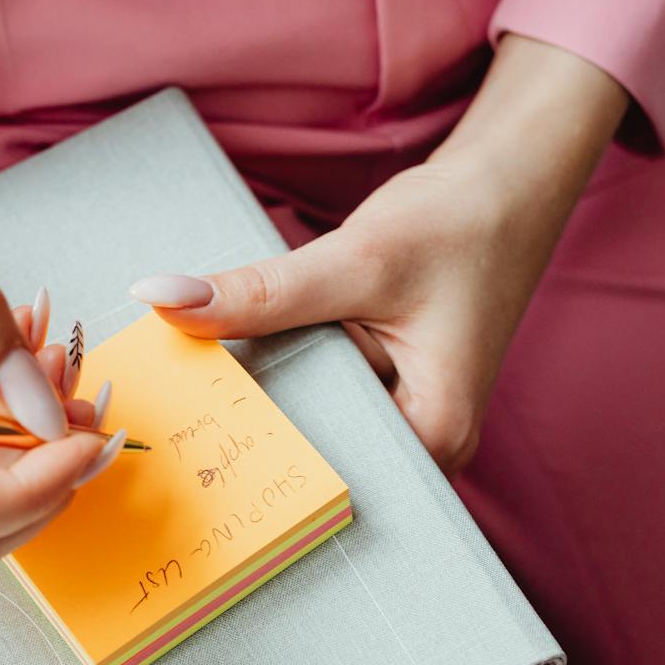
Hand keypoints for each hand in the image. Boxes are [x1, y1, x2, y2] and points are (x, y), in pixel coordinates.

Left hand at [130, 35, 628, 474]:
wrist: (503, 190)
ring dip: (267, 399)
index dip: (254, 458)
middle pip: (316, 457)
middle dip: (252, 430)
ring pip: (315, 426)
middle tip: (175, 413)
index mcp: (434, 436)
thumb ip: (261, 292)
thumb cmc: (457, 226)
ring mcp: (408, 422)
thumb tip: (162, 300)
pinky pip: (322, 399)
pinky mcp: (388, 394)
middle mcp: (426, 447)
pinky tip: (243, 359)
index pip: (325, 474)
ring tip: (198, 385)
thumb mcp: (355, 260)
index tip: (182, 443)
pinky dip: (286, 376)